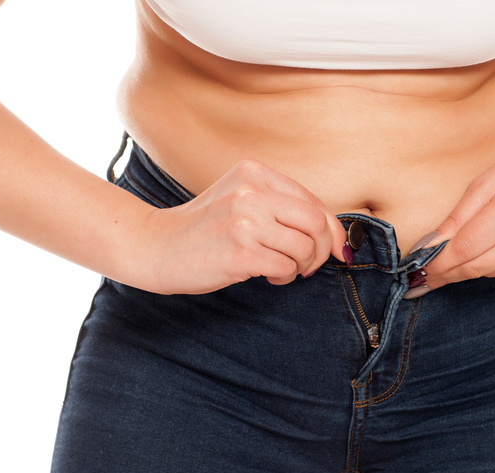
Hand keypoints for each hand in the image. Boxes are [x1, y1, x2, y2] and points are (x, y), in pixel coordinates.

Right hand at [135, 159, 347, 293]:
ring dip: (300, 266)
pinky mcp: (240, 252)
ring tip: (280, 268)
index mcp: (254, 173)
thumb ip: (281, 206)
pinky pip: (285, 268)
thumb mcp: (241, 199)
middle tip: (310, 264)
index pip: (312, 200)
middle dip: (323, 249)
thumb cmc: (205, 228)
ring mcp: (244, 221)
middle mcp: (251, 192)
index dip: (332, 228)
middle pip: (315, 222)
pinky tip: (267, 276)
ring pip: (304, 248)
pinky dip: (283, 277)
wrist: (157, 246)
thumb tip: (334, 233)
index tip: (337, 247)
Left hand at [407, 142, 494, 296]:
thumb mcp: (488, 178)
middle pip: (474, 266)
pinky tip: (481, 252)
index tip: (416, 266)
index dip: (438, 260)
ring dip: (462, 270)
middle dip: (444, 273)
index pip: (465, 247)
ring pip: (487, 272)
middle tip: (421, 276)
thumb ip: (459, 214)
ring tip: (442, 265)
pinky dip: (486, 264)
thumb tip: (431, 244)